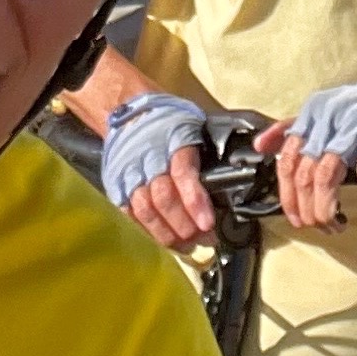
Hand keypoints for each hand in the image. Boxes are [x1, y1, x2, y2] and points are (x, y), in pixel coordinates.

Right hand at [99, 92, 214, 253]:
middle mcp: (148, 158)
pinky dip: (147, 231)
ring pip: (145, 210)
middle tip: (205, 240)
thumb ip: (209, 151)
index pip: (183, 172)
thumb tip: (239, 176)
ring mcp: (130, 174)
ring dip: (167, 234)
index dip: (195, 199)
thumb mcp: (194, 125)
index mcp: (172, 139)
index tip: (207, 223)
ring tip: (186, 246)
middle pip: (163, 198)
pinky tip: (163, 241)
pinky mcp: (117, 185)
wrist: (130, 109)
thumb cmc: (170, 120)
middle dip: (185, 225)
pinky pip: (130, 214)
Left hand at [264, 81, 356, 230]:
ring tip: (337, 223)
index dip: (288, 196)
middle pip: (305, 174)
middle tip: (321, 226)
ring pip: (327, 174)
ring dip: (329, 207)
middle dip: (310, 209)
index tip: (296, 218)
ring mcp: (356, 119)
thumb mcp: (325, 119)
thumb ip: (292, 131)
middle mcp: (330, 113)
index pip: (287, 161)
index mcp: (313, 112)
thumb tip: (260, 146)